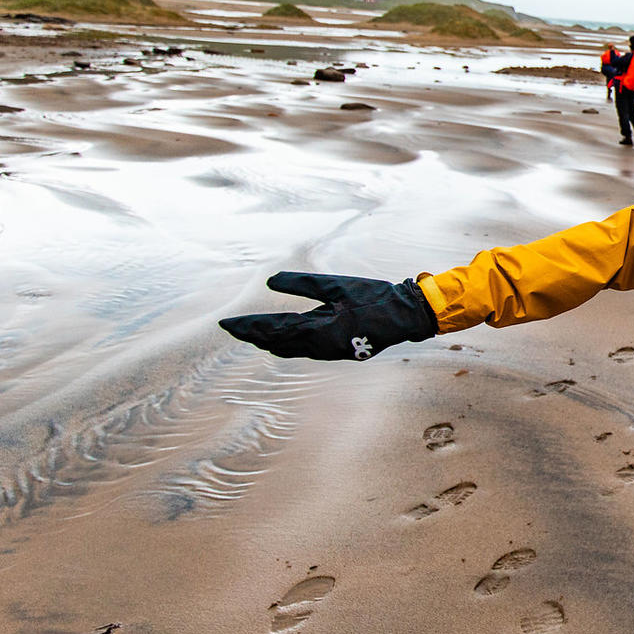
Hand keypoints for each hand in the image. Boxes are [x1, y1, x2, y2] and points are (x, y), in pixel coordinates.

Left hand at [220, 272, 437, 360]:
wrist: (406, 315)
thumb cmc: (374, 297)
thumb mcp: (337, 285)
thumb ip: (303, 283)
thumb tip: (271, 281)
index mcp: (320, 329)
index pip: (274, 329)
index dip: (248, 327)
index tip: (227, 324)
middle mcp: (322, 346)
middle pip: (278, 344)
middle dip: (255, 336)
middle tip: (233, 330)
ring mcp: (332, 352)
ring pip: (291, 350)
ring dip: (270, 342)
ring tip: (252, 336)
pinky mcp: (340, 351)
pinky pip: (306, 351)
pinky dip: (289, 346)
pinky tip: (283, 342)